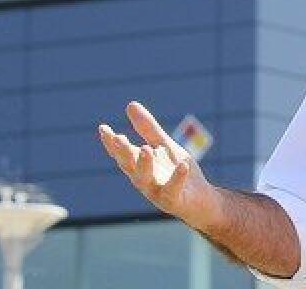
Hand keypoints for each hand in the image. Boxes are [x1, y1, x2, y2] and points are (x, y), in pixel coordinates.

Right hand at [98, 102, 222, 231]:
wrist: (202, 199)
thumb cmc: (178, 172)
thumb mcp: (164, 146)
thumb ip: (148, 129)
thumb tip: (130, 105)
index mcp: (139, 166)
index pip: (122, 154)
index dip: (111, 143)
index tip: (103, 128)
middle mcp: (144, 180)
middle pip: (129, 166)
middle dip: (123, 153)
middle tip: (118, 137)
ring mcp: (157, 192)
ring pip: (145, 180)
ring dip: (144, 165)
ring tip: (146, 149)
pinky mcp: (174, 201)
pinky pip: (173, 190)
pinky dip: (177, 178)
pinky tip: (182, 165)